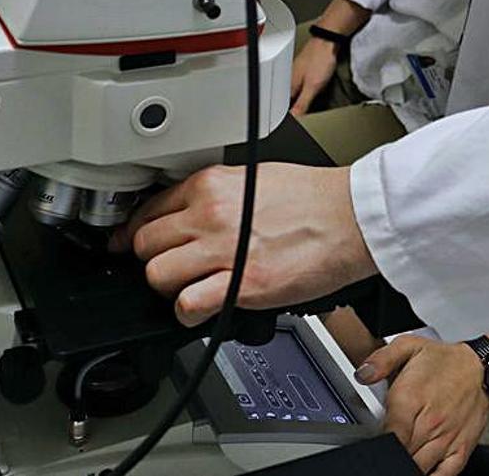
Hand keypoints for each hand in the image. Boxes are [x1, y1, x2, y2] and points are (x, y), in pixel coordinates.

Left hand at [111, 163, 375, 326]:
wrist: (352, 216)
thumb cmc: (316, 198)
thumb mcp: (257, 176)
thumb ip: (219, 193)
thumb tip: (194, 211)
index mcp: (213, 183)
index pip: (150, 209)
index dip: (139, 231)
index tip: (136, 242)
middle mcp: (211, 213)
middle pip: (146, 244)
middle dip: (154, 258)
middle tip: (171, 266)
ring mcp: (223, 250)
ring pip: (157, 276)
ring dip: (169, 287)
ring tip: (189, 287)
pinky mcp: (239, 285)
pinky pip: (185, 305)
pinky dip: (187, 313)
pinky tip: (200, 308)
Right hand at [291, 34, 339, 115]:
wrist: (328, 40)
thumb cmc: (320, 58)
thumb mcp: (313, 86)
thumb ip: (302, 104)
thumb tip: (294, 119)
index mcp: (288, 85)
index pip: (283, 108)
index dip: (290, 117)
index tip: (295, 123)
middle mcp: (290, 79)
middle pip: (289, 100)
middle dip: (294, 109)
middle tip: (301, 116)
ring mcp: (297, 73)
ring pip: (296, 92)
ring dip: (300, 99)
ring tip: (306, 105)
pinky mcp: (306, 69)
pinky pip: (303, 84)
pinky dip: (307, 90)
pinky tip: (313, 90)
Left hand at [357, 336, 488, 474]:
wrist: (482, 368)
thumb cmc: (445, 361)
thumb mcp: (409, 346)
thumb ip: (381, 359)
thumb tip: (363, 374)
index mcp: (412, 399)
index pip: (387, 436)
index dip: (378, 442)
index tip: (376, 437)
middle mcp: (430, 422)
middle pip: (400, 455)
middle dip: (391, 451)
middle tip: (392, 439)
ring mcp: (446, 439)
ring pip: (418, 468)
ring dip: (408, 462)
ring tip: (407, 448)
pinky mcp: (461, 451)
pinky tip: (422, 468)